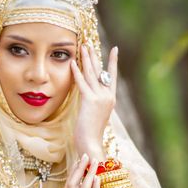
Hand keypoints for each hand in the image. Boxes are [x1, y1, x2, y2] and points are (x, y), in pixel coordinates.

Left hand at [71, 45, 117, 159]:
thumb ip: (93, 103)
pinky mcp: (90, 100)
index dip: (113, 62)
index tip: (115, 49)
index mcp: (111, 99)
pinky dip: (77, 72)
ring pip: (92, 74)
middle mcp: (108, 96)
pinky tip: (72, 63)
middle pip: (100, 71)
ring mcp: (100, 98)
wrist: (91, 143)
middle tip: (88, 44)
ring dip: (86, 59)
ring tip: (82, 47)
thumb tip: (87, 95)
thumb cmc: (90, 134)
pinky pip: (82, 82)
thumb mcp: (94, 115)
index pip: (112, 76)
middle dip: (94, 56)